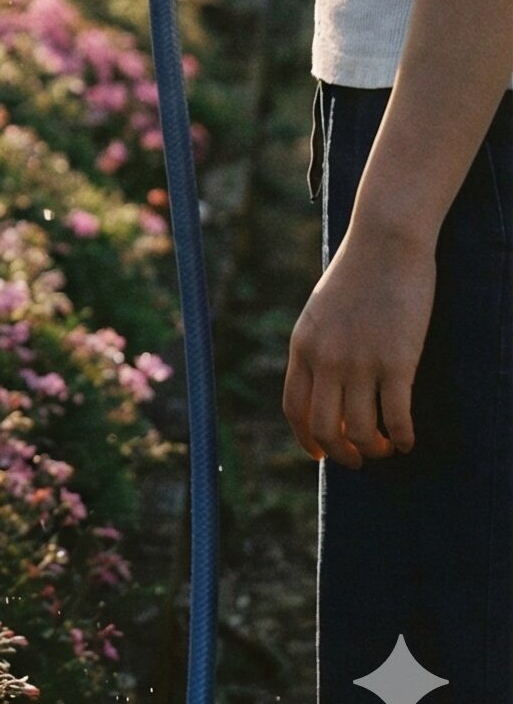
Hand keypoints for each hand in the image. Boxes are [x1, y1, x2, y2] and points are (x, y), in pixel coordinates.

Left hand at [280, 227, 436, 465]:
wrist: (384, 244)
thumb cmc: (357, 276)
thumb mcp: (321, 313)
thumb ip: (318, 349)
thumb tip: (326, 389)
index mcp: (303, 346)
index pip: (294, 408)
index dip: (306, 439)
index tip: (321, 454)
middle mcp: (326, 358)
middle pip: (324, 427)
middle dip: (342, 453)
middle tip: (359, 459)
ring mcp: (360, 361)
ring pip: (361, 430)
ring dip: (375, 448)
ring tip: (387, 447)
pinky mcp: (396, 361)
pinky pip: (396, 417)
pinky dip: (403, 437)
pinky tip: (408, 440)